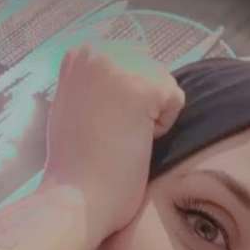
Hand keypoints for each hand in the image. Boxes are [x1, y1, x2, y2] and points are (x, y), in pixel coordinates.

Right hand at [40, 42, 184, 246]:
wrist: (74, 200)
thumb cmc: (76, 167)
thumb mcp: (76, 107)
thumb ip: (97, 86)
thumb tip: (128, 81)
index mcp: (78, 55)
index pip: (132, 64)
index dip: (125, 103)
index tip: (101, 128)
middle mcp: (93, 50)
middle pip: (150, 70)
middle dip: (140, 107)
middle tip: (110, 139)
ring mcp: (115, 66)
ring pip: (163, 83)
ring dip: (150, 118)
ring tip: (117, 140)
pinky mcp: (139, 89)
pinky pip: (175, 100)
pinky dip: (162, 128)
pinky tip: (132, 142)